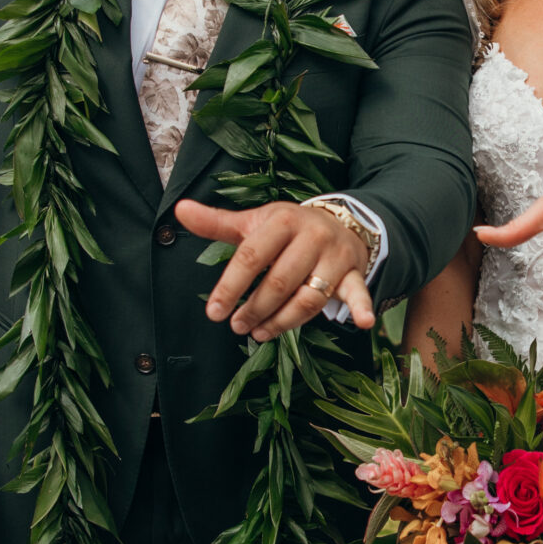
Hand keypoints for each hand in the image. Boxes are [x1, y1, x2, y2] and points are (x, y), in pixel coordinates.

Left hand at [176, 199, 374, 340]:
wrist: (340, 221)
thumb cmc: (287, 228)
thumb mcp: (255, 222)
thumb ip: (218, 222)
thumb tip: (180, 210)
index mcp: (282, 220)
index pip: (252, 256)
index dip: (231, 286)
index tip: (214, 311)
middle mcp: (311, 236)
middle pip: (280, 281)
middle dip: (255, 308)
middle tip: (237, 326)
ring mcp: (335, 255)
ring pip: (309, 296)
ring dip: (284, 321)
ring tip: (260, 333)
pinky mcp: (354, 272)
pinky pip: (358, 291)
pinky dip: (362, 307)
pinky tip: (362, 323)